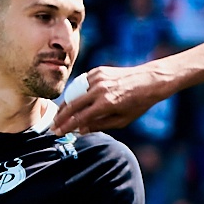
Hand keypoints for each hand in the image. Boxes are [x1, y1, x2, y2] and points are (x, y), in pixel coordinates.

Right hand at [50, 63, 175, 134]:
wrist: (150, 80)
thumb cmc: (138, 103)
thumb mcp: (122, 120)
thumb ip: (100, 125)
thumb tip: (81, 130)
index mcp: (106, 103)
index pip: (79, 118)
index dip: (66, 126)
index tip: (57, 132)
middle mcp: (99, 89)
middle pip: (72, 105)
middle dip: (60, 117)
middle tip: (53, 126)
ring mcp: (97, 78)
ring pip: (74, 93)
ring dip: (65, 105)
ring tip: (60, 115)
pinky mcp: (98, 71)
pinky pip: (81, 84)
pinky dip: (75, 93)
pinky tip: (72, 101)